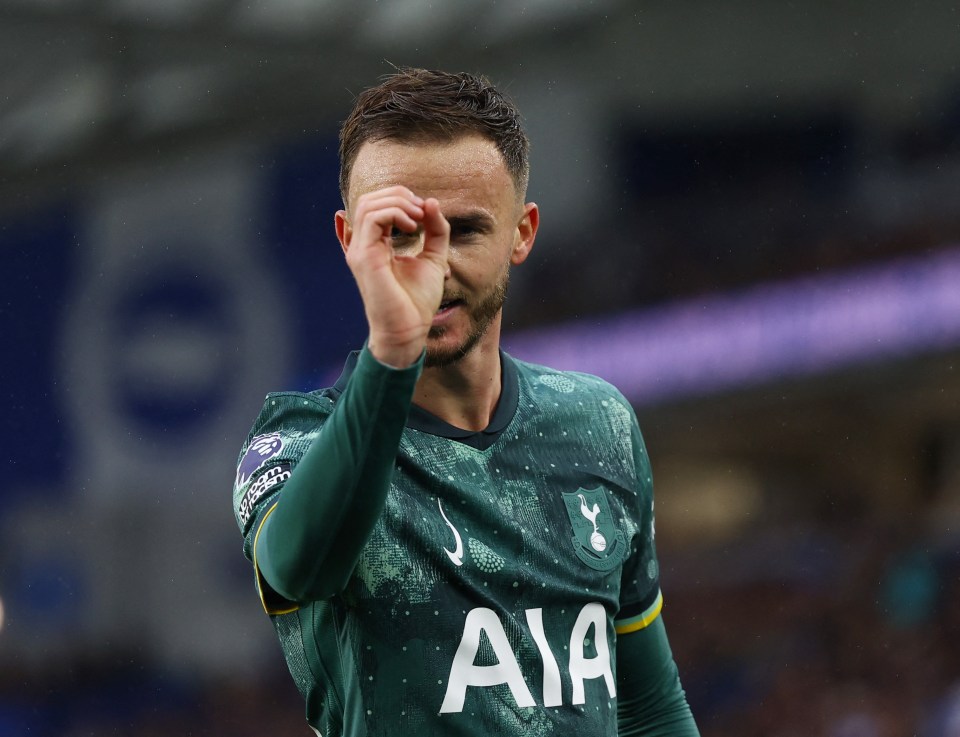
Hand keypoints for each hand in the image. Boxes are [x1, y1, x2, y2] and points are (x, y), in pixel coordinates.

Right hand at [339, 187, 449, 366]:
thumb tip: (430, 202)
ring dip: (399, 203)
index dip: (403, 199)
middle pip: (371, 199)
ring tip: (418, 219)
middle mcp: (362, 245)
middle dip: (400, 196)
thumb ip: (435, 230)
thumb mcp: (433, 257)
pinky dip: (396, 214)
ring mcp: (360, 250)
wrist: (409, 330)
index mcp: (374, 245)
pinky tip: (413, 228)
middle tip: (423, 212)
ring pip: (369, 204)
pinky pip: (373, 219)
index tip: (426, 213)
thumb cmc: (417, 301)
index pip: (378, 204)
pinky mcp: (364, 257)